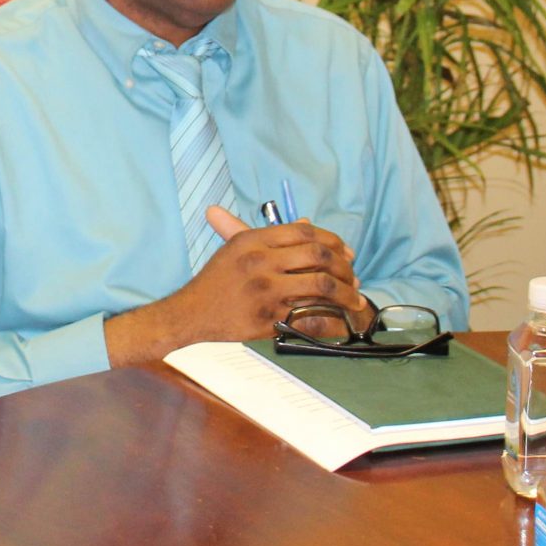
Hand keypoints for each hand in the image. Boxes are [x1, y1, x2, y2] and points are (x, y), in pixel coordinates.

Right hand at [104, 205, 369, 364]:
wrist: (190, 312)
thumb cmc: (216, 280)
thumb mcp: (237, 248)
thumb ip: (271, 236)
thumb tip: (307, 223)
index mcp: (254, 240)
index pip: (306, 232)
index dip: (333, 241)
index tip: (346, 252)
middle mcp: (261, 261)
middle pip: (319, 256)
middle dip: (345, 266)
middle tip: (355, 276)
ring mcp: (266, 290)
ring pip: (321, 286)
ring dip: (345, 293)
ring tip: (355, 300)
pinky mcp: (268, 317)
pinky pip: (310, 316)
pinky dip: (331, 320)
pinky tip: (342, 322)